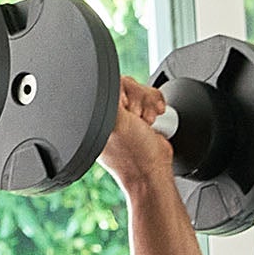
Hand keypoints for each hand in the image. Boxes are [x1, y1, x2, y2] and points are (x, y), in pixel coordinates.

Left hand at [99, 74, 175, 195]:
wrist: (153, 171)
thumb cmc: (131, 155)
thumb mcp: (114, 120)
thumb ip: (109, 98)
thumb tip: (110, 83)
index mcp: (97, 114)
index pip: (108, 83)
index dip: (121, 93)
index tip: (124, 109)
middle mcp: (110, 113)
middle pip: (127, 83)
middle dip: (137, 100)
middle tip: (135, 120)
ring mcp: (128, 115)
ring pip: (141, 90)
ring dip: (149, 105)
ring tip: (145, 124)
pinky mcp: (144, 116)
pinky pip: (152, 98)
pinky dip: (157, 106)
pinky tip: (153, 122)